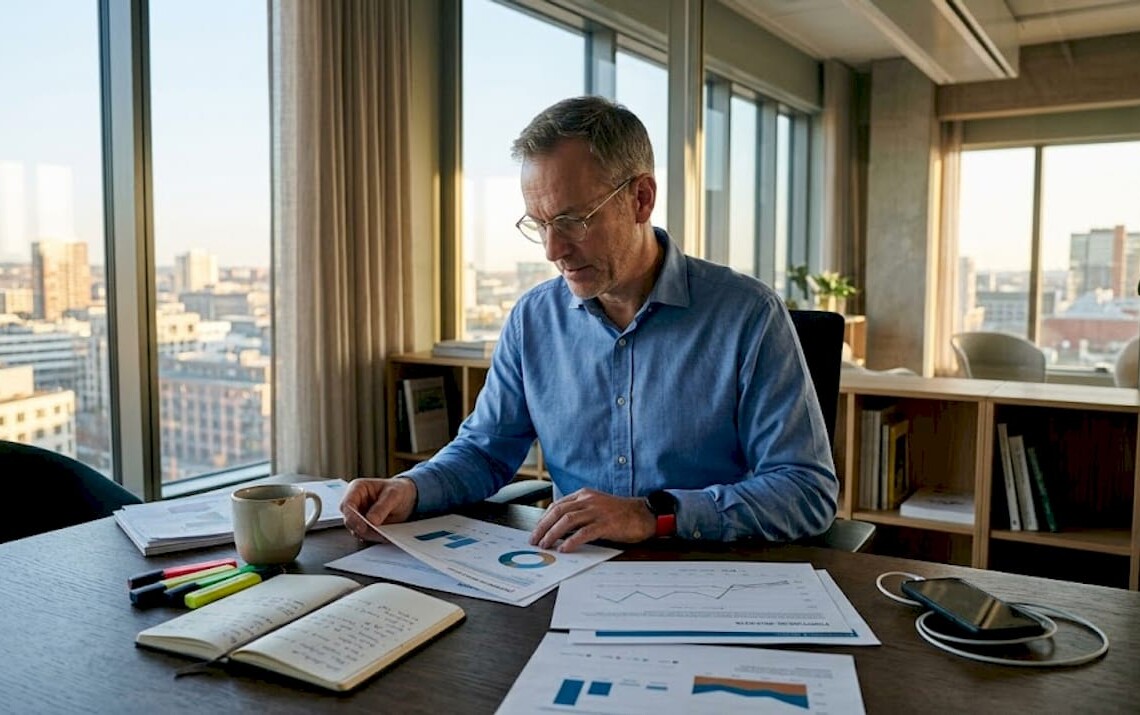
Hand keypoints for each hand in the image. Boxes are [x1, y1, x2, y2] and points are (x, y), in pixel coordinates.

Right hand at [341, 477, 416, 541]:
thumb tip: (371, 520)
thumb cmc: (399, 491)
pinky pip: (366, 535)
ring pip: (356, 530)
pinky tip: (384, 535)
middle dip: (360, 528)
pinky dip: (374, 537)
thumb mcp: (394, 495)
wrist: (408, 499)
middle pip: (349, 520)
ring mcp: (359, 516)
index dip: (351, 517)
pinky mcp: (365, 526)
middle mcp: (355, 503)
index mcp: (358, 489)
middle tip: (375, 532)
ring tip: (384, 533)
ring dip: (369, 534)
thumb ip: (382, 507)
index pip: (347, 504)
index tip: (362, 527)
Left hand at [530, 488, 655, 551]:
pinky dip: (571, 541)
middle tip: (535, 540)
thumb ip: (580, 513)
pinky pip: (584, 532)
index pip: (558, 505)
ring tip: (545, 545)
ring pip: (568, 521)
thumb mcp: (597, 507)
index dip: (544, 519)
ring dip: (553, 534)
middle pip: (559, 512)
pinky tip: (564, 549)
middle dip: (543, 527)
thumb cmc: (620, 514)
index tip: (537, 531)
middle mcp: (589, 500)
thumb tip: (560, 529)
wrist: (644, 515)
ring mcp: (597, 511)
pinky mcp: (606, 524)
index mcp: (585, 495)